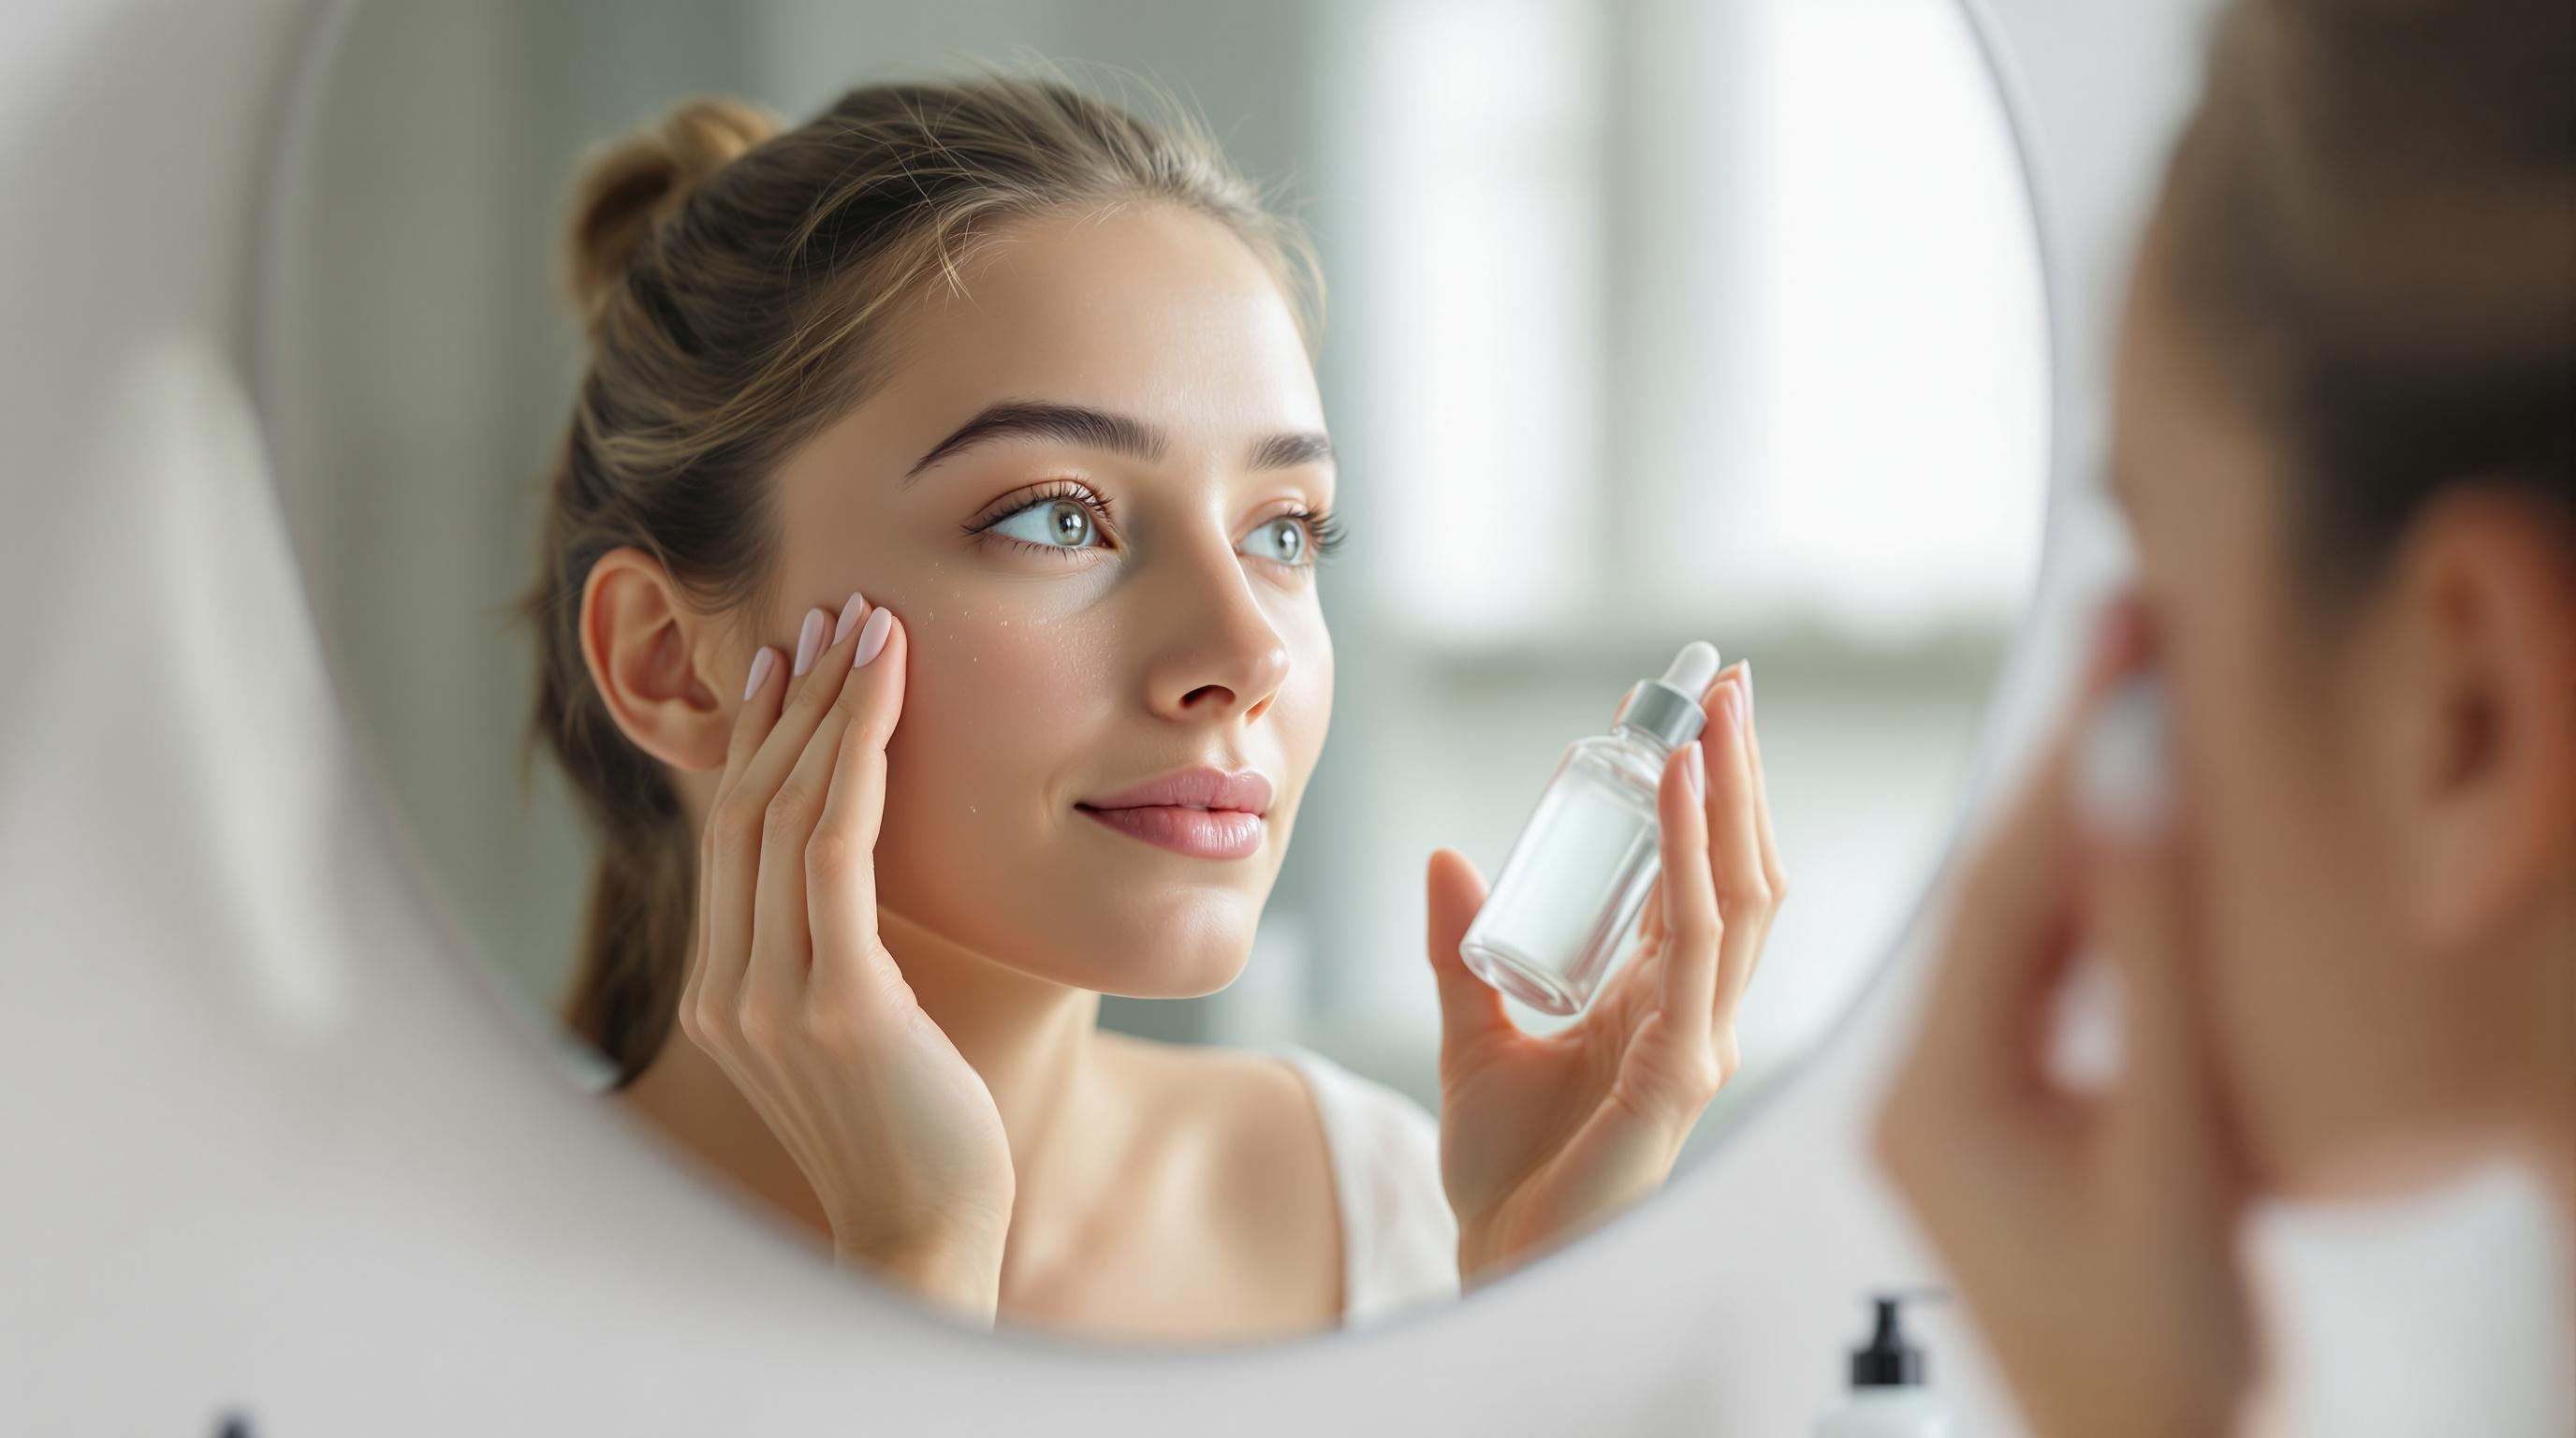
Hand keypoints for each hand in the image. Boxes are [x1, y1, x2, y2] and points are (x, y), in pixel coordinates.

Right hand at [681, 595, 1013, 1322]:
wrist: (928, 1236)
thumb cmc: (919, 1134)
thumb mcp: (862, 1028)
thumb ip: (838, 955)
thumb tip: (863, 877)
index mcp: (720, 992)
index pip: (730, 835)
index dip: (755, 738)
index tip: (788, 659)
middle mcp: (724, 987)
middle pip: (745, 807)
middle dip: (787, 701)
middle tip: (828, 612)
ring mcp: (768, 995)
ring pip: (786, 813)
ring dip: (825, 707)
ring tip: (864, 625)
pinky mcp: (834, 1001)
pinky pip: (835, 849)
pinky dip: (857, 755)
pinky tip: (884, 691)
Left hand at [1426, 663, 1784, 1283]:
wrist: (1493, 1261)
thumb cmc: (1506, 1174)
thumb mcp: (1472, 1035)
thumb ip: (1460, 952)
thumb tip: (1446, 860)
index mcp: (1660, 1004)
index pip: (1700, 878)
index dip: (1701, 796)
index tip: (1681, 716)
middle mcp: (1698, 1016)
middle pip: (1741, 871)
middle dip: (1738, 773)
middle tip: (1721, 681)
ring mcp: (1701, 1043)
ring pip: (1739, 895)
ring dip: (1729, 795)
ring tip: (1713, 713)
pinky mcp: (1683, 1072)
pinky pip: (1695, 943)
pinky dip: (1691, 859)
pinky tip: (1679, 793)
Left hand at [1875, 607, 2258, 1437]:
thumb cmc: (2161, 1352)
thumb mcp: (2168, 1149)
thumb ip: (2150, 965)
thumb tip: (2134, 793)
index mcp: (1937, 1096)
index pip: (2003, 890)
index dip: (2070, 761)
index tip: (2119, 644)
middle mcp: (1924, 1091)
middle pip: (1993, 895)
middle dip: (2061, 769)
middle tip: (2120, 636)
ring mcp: (1956, 1107)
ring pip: (2015, 934)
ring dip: (2072, 828)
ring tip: (2123, 703)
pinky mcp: (1998, 1122)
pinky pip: (2034, 986)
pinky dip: (2088, 912)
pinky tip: (2122, 845)